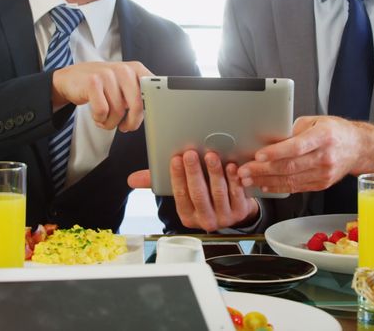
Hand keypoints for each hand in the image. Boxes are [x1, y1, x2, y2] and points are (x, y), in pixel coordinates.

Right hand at [51, 61, 152, 131]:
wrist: (72, 79)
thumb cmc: (102, 86)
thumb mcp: (123, 85)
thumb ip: (139, 95)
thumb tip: (154, 114)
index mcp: (136, 69)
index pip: (153, 90)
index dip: (155, 106)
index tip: (154, 118)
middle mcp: (124, 69)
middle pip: (137, 105)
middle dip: (132, 122)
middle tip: (126, 127)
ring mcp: (107, 74)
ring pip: (118, 111)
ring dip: (111, 122)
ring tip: (106, 119)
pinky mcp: (93, 82)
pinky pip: (102, 111)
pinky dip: (99, 119)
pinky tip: (97, 116)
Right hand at [127, 151, 259, 231]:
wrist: (234, 206)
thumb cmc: (202, 193)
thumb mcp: (182, 189)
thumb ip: (158, 182)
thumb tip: (132, 179)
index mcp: (187, 215)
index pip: (180, 195)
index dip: (177, 177)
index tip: (176, 158)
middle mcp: (205, 220)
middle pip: (198, 194)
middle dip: (193, 173)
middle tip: (190, 153)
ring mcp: (224, 217)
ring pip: (218, 193)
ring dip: (214, 173)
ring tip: (210, 155)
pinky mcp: (241, 211)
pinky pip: (237, 194)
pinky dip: (233, 179)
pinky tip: (230, 165)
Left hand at [237, 116, 373, 192]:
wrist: (358, 148)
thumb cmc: (334, 131)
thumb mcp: (315, 121)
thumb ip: (293, 130)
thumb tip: (270, 140)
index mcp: (323, 136)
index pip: (296, 146)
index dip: (276, 152)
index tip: (258, 155)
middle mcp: (325, 156)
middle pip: (290, 166)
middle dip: (263, 170)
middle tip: (244, 171)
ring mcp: (324, 173)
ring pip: (291, 180)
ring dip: (266, 181)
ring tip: (248, 180)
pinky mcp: (322, 184)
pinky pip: (296, 187)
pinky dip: (278, 187)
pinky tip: (265, 185)